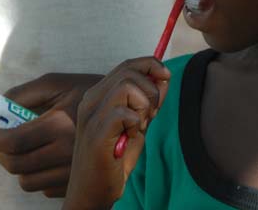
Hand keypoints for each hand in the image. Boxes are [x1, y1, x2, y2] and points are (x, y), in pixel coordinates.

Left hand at [0, 73, 103, 197]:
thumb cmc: (86, 90)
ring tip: (22, 148)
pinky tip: (44, 156)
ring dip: (17, 166)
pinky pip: (44, 188)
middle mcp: (68, 150)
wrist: (125, 107)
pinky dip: (38, 174)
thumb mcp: (57, 83)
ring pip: (27, 181)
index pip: (12, 142)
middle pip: (16, 165)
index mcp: (60, 123)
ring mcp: (75, 169)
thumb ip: (24, 93)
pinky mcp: (79, 181)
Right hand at [63, 58, 169, 209]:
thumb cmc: (116, 158)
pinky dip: (136, 124)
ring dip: (144, 106)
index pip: (127, 65)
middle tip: (151, 115)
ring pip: (128, 87)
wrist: (94, 192)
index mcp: (98, 96)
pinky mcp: (96, 134)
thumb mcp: (138, 124)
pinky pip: (125, 113)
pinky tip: (129, 138)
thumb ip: (150, 102)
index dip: (151, 65)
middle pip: (129, 71)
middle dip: (151, 90)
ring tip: (139, 127)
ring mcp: (91, 117)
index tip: (166, 77)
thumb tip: (164, 77)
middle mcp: (90, 101)